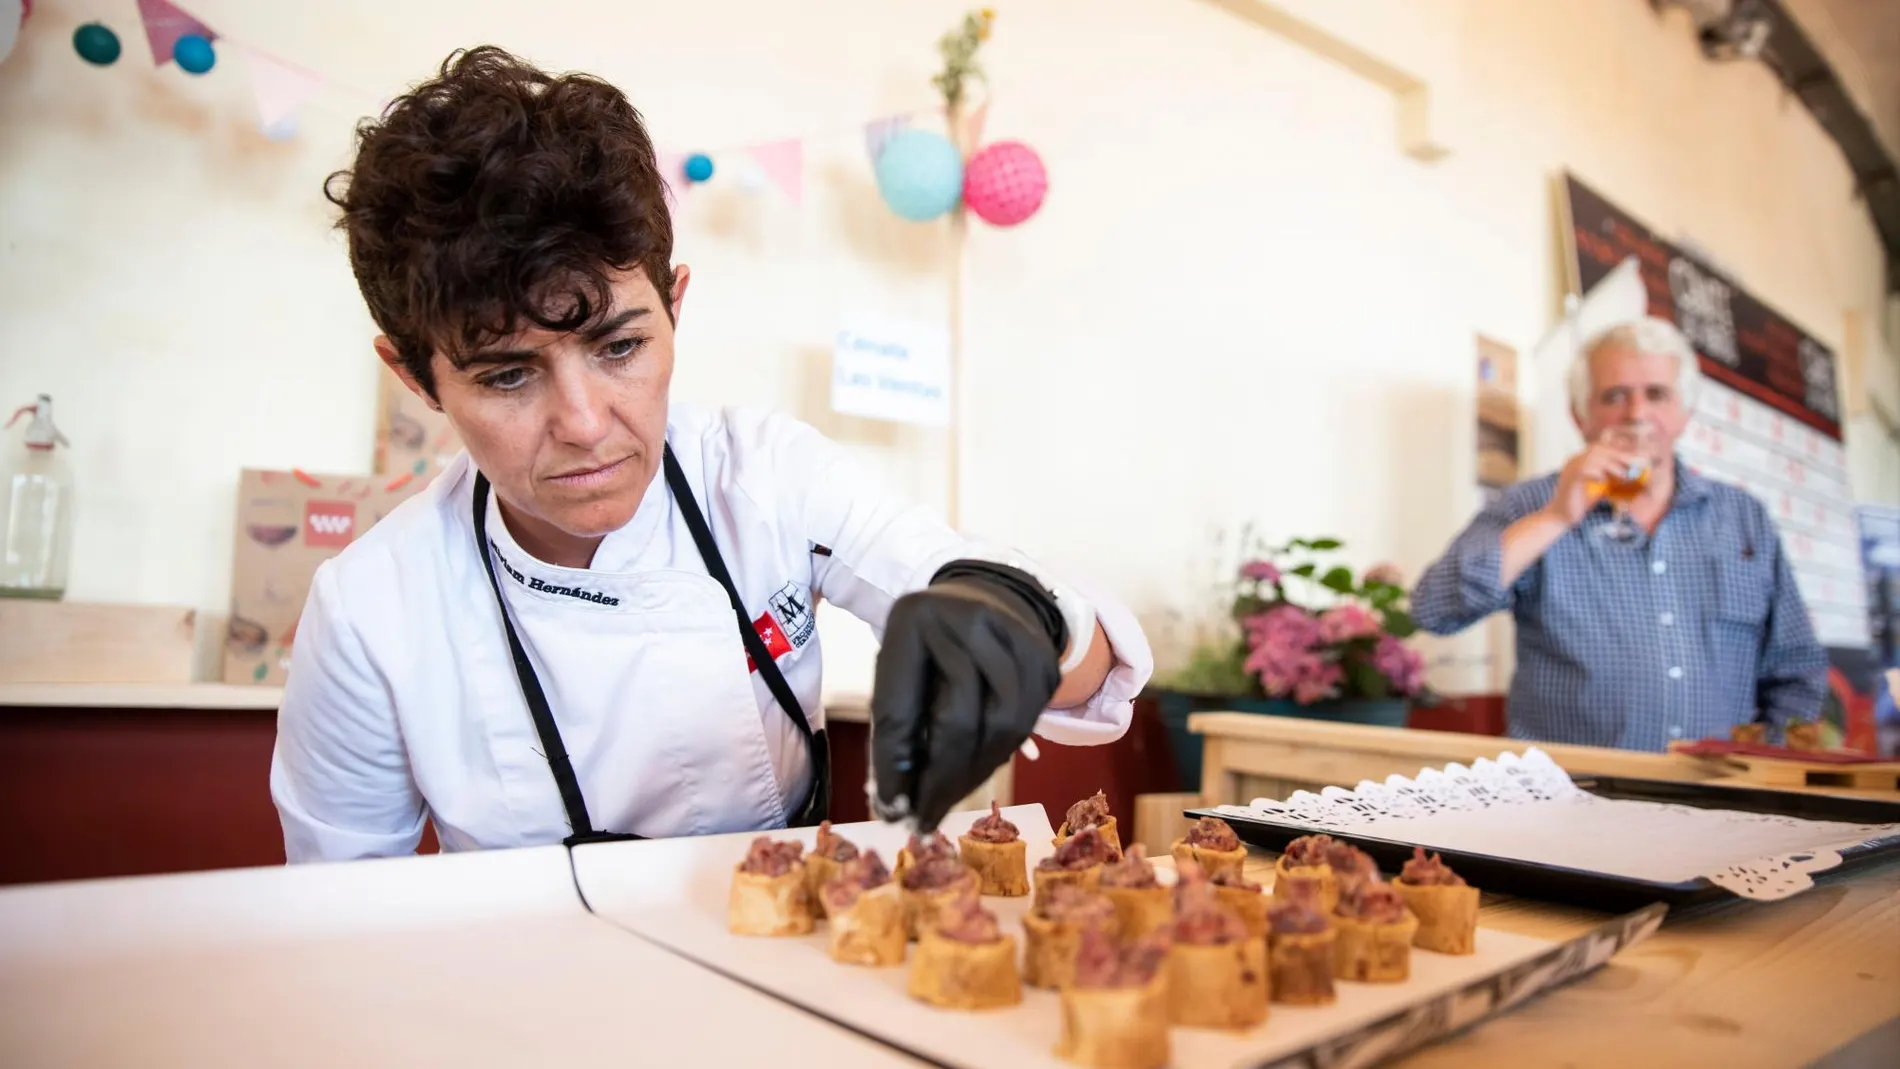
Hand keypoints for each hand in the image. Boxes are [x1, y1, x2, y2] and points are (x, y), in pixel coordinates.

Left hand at [869, 561, 1066, 831]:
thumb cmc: (924, 647)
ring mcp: (1016, 638)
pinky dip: (1001, 754)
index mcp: (913, 621)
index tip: (893, 814)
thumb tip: (894, 807)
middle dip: (943, 782)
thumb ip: (895, 731)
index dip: (896, 770)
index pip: (902, 711)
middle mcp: (970, 623)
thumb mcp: (897, 674)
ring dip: (977, 774)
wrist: (979, 598)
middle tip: (926, 819)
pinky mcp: (1045, 660)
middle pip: (960, 721)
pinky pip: (1028, 722)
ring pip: (1003, 726)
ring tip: (952, 798)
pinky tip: (979, 768)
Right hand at [1543, 437, 1647, 526]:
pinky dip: (1598, 474)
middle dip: (1618, 455)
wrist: (1560, 516)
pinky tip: (1605, 482)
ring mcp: (1570, 469)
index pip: (1599, 447)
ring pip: (1593, 458)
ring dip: (1612, 466)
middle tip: (1634, 463)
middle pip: (1597, 449)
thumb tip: (1628, 472)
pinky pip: (1585, 471)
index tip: (1632, 456)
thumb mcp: (1598, 486)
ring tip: (1624, 475)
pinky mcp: (1569, 480)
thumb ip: (1609, 477)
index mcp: (1579, 460)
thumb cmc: (1580, 503)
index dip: (1616, 449)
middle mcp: (1573, 461)